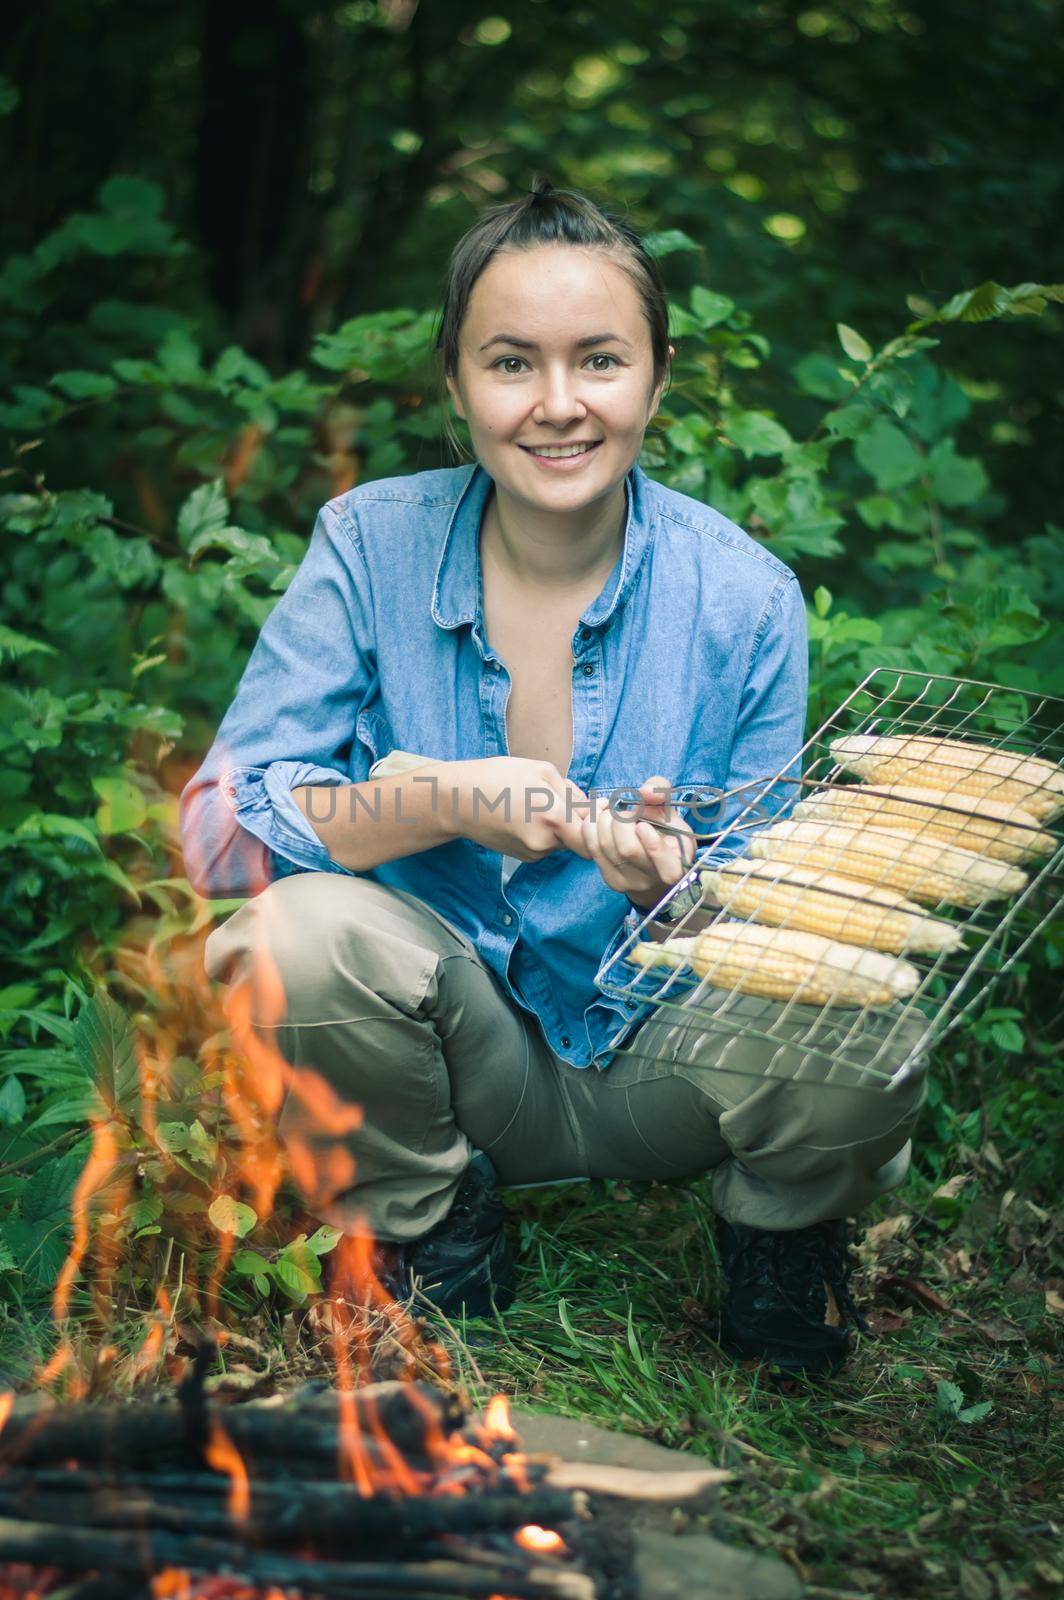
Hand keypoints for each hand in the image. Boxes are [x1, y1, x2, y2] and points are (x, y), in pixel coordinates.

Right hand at [442, 756, 592, 862]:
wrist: (456, 802)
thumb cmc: (497, 778)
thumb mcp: (541, 771)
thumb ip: (572, 792)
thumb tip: (591, 807)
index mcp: (553, 818)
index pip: (593, 833)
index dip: (599, 820)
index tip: (598, 808)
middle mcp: (545, 842)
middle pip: (581, 840)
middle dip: (580, 824)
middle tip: (569, 803)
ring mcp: (533, 853)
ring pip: (563, 842)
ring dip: (561, 826)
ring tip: (538, 804)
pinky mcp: (523, 857)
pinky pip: (547, 845)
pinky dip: (545, 832)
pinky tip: (527, 815)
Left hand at [576, 774, 696, 907]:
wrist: (649, 859)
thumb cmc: (663, 831)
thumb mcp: (670, 809)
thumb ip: (661, 792)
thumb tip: (645, 792)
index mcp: (677, 864)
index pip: (669, 870)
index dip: (654, 846)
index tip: (642, 825)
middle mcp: (653, 879)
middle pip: (627, 849)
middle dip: (621, 820)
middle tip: (627, 812)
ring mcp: (629, 882)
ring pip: (605, 845)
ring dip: (603, 818)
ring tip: (612, 810)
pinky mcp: (609, 878)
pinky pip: (591, 846)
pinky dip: (592, 824)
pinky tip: (600, 816)